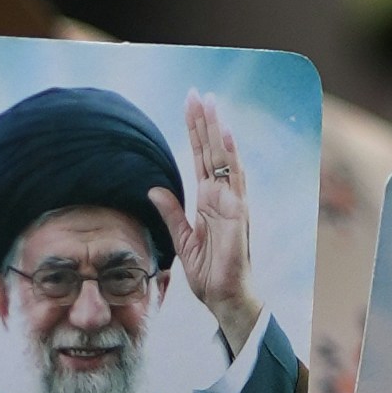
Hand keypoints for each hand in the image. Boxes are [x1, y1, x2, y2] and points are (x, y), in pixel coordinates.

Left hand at [160, 93, 259, 356]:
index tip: (190, 106)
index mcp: (208, 201)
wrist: (225, 299)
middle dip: (204, 122)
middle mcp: (222, 197)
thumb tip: (154, 189)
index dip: (195, 132)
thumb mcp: (182, 240)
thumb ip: (171, 213)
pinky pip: (233, 181)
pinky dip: (230, 157)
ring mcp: (232, 204)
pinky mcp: (237, 216)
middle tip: (197, 93)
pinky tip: (224, 136)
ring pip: (224, 159)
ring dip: (216, 131)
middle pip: (212, 152)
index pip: (201, 158)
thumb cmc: (210, 274)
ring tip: (210, 103)